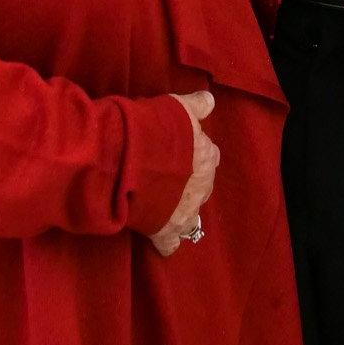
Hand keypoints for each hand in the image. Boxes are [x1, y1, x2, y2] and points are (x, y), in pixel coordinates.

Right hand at [148, 91, 219, 257]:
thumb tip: (210, 100)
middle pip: (201, 187)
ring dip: (178, 211)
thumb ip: (196, 106)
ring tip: (161, 205)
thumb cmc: (157, 128)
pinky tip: (159, 241)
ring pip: (189, 216)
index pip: (210, 158)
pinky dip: (165, 242)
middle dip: (188, 185)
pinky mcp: (166, 230)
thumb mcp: (179, 108)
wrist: (134, 157)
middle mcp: (202, 185)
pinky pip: (169, 244)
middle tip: (168, 179)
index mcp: (206, 156)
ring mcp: (185, 211)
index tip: (182, 155)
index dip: (195, 157)